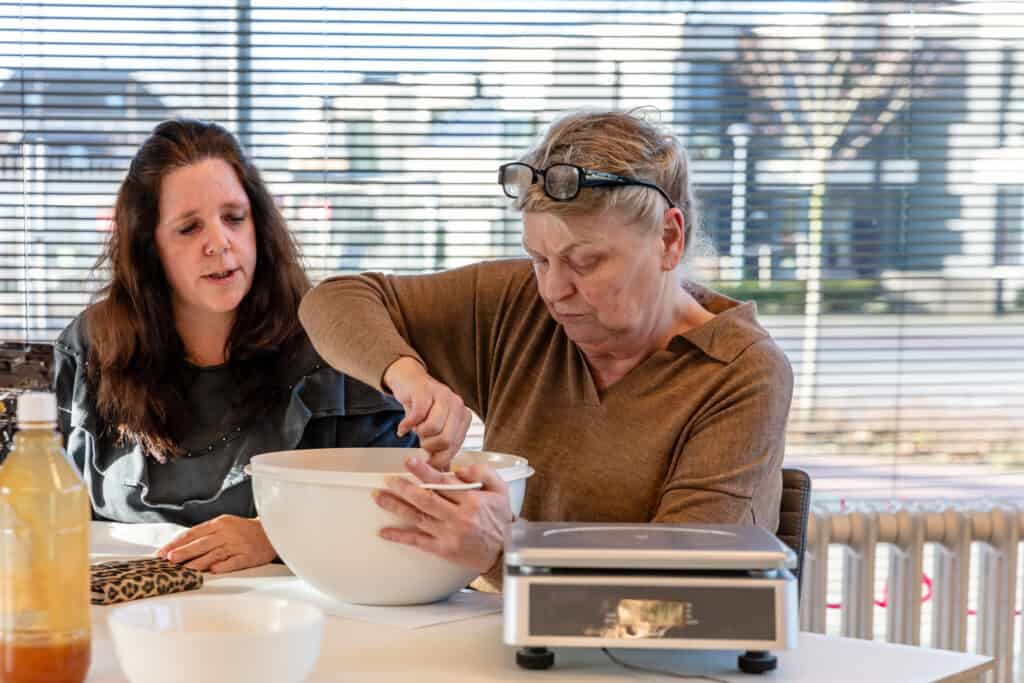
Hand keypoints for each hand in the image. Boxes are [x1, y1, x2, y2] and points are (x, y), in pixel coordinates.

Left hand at [155, 515, 277, 572]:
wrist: (272, 532)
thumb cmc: (244, 531)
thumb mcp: (224, 526)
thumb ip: (205, 535)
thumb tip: (180, 547)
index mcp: (219, 524)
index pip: (193, 533)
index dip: (176, 543)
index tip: (162, 552)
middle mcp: (227, 533)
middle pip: (202, 543)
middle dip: (184, 551)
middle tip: (170, 559)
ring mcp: (238, 544)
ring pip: (215, 553)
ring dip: (199, 561)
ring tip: (185, 569)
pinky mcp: (249, 555)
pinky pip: (235, 561)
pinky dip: (224, 566)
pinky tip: (213, 571)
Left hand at [373, 457, 512, 572]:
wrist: (505, 552)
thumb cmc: (500, 519)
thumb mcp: (500, 489)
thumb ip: (482, 473)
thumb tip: (458, 469)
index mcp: (471, 500)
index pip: (443, 482)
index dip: (424, 471)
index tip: (409, 462)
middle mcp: (458, 517)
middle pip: (425, 500)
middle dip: (403, 488)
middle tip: (388, 479)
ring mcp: (448, 535)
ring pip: (417, 518)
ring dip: (396, 506)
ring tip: (379, 497)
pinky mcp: (443, 550)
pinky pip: (417, 541)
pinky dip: (400, 536)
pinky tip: (384, 531)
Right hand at [383, 356, 471, 469]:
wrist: (409, 380)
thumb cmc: (423, 407)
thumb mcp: (434, 429)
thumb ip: (440, 449)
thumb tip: (442, 475)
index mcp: (463, 417)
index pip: (455, 446)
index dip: (439, 458)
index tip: (428, 462)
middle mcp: (457, 405)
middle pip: (446, 439)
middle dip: (429, 447)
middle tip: (420, 444)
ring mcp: (442, 395)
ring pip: (433, 428)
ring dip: (419, 434)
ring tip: (415, 431)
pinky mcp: (425, 390)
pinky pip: (418, 414)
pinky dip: (407, 425)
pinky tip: (402, 428)